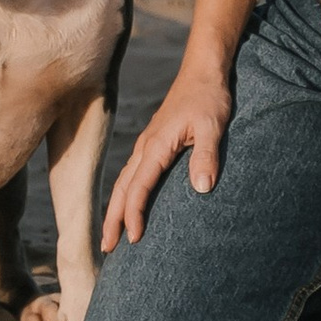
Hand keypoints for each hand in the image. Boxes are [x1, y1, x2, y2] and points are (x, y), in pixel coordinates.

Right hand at [100, 64, 232, 250]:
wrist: (203, 71)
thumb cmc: (209, 97)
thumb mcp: (212, 125)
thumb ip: (206, 155)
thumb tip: (202, 189)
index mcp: (156, 145)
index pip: (138, 186)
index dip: (134, 214)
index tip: (134, 239)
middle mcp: (146, 147)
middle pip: (122, 188)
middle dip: (113, 218)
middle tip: (107, 249)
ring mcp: (148, 144)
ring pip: (124, 181)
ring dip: (116, 208)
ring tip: (112, 235)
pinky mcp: (154, 143)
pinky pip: (133, 173)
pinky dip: (125, 193)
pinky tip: (128, 203)